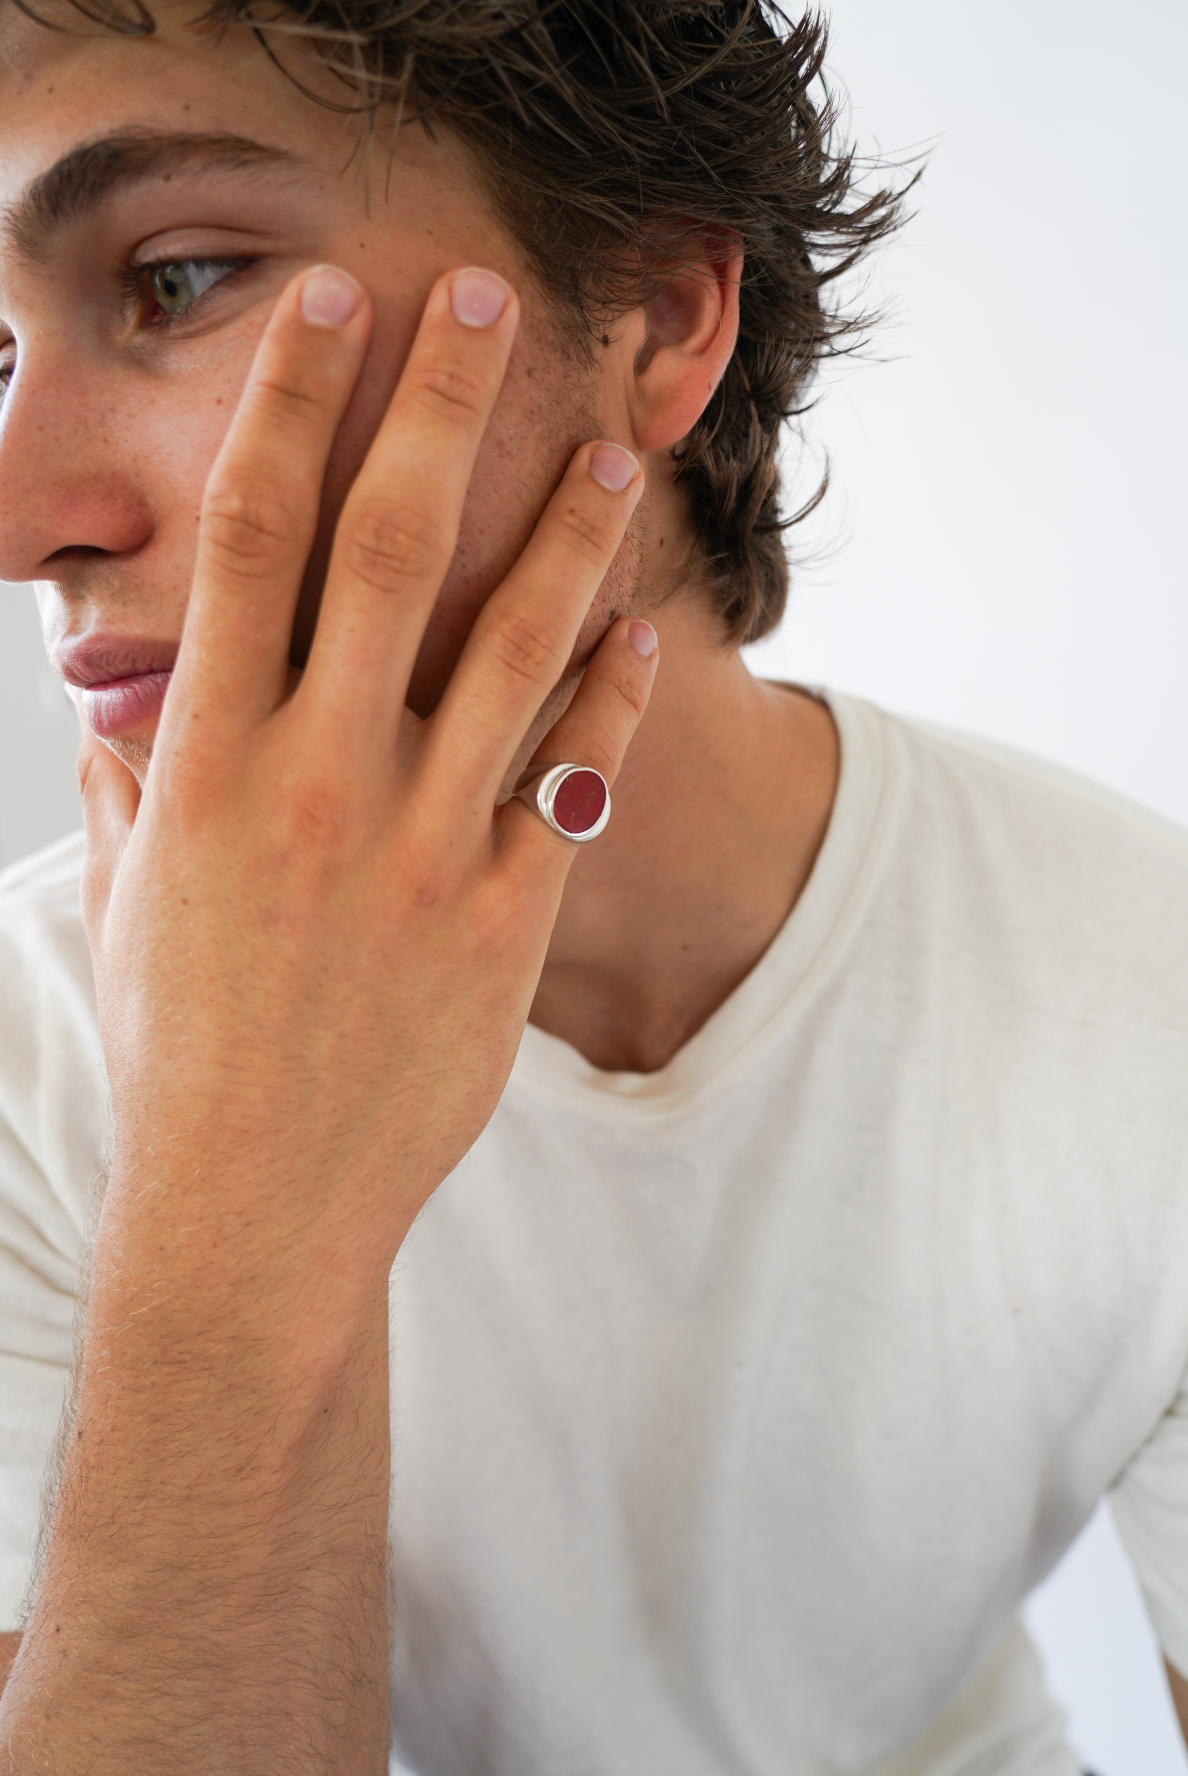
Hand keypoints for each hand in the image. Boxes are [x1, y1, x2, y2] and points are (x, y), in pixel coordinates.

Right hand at [0, 263, 653, 1772]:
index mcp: (208, 762)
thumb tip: (123, 709)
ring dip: (562, 531)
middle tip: (481, 298)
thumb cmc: (182, 1055)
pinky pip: (573, 776)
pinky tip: (635, 627)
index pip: (246, 536)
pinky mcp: (506, 917)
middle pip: (384, 543)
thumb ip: (130, 790)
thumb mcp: (127, 906)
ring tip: (608, 453)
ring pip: (510, 644)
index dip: (287, 402)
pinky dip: (608, 697)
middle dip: (435, 402)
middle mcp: (318, 779)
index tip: (327, 307)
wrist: (254, 1207)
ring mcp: (422, 845)